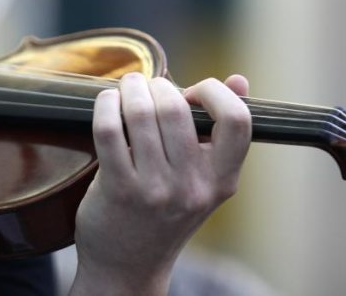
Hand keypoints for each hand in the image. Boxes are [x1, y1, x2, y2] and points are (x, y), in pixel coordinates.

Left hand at [70, 73, 250, 295]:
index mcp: (222, 180)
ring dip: (131, 89)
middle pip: (176, 108)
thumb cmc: (167, 213)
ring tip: (128, 88)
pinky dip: (106, 105)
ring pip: (141, 113)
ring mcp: (155, 190)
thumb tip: (239, 80)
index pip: (237, 120)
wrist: (129, 267)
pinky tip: (108, 103)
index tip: (193, 93)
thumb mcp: (205, 179)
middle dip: (158, 85)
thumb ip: (221, 131)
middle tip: (147, 86)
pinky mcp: (118, 190)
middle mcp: (192, 187)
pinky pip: (109, 130)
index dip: (215, 92)